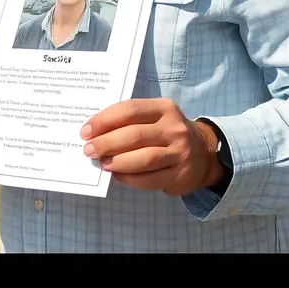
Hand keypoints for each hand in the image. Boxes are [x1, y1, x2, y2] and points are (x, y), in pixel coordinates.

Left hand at [81, 98, 220, 195]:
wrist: (203, 154)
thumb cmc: (166, 133)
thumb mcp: (155, 118)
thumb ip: (130, 121)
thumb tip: (95, 134)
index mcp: (165, 108)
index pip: (130, 110)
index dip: (105, 120)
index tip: (86, 130)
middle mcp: (175, 129)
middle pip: (134, 135)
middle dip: (106, 143)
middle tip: (89, 150)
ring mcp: (180, 153)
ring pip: (144, 158)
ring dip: (117, 162)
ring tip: (101, 163)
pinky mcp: (180, 175)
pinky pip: (150, 179)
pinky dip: (129, 178)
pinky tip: (117, 175)